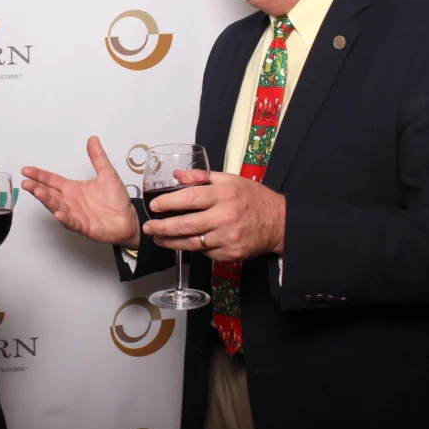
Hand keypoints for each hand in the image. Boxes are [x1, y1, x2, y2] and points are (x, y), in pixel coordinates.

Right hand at [21, 136, 139, 247]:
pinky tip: (59, 214)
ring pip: (57, 207)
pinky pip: (72, 223)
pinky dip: (65, 219)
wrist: (128, 219)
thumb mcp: (107, 174)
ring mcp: (75, 215)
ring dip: (47, 201)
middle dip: (37, 188)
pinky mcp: (84, 226)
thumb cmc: (116, 200)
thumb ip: (98, 157)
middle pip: (49, 194)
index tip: (26, 170)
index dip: (39, 175)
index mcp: (73, 189)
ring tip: (38, 193)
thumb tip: (93, 139)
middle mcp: (70, 201)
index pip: (52, 180)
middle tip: (26, 183)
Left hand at [143, 169, 285, 261]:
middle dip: (162, 227)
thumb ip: (202, 176)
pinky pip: (206, 252)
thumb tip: (177, 174)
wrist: (279, 223)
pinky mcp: (231, 254)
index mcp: (224, 194)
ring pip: (192, 243)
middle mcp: (225, 216)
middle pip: (186, 225)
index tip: (154, 206)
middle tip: (149, 227)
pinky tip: (186, 243)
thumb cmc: (253, 198)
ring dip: (171, 242)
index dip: (168, 203)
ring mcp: (228, 237)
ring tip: (158, 238)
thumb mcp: (230, 179)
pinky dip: (195, 247)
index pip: (189, 198)